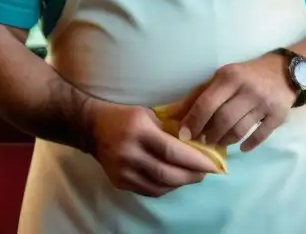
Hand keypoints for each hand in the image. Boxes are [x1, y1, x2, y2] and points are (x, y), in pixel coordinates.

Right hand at [88, 101, 217, 196]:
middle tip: (207, 172)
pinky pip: (149, 190)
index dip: (194, 160)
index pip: (171, 150)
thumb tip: (199, 140)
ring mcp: (123, 171)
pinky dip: (166, 188)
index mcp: (140, 131)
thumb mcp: (149, 114)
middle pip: (167, 172)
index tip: (213, 163)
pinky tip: (175, 181)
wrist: (92, 127)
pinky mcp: (120, 182)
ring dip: (180, 183)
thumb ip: (171, 128)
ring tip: (194, 176)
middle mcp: (130, 153)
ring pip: (159, 185)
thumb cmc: (126, 116)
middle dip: (191, 175)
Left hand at [170, 54, 294, 150]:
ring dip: (225, 140)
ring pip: (240, 129)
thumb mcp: (222, 78)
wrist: (283, 71)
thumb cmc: (245, 75)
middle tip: (202, 142)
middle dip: (209, 135)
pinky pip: (261, 135)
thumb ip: (199, 95)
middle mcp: (247, 89)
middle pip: (223, 120)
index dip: (193, 121)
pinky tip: (241, 147)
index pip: (207, 103)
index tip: (184, 135)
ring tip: (218, 143)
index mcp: (229, 77)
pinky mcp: (278, 115)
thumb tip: (174, 114)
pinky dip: (249, 144)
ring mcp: (264, 103)